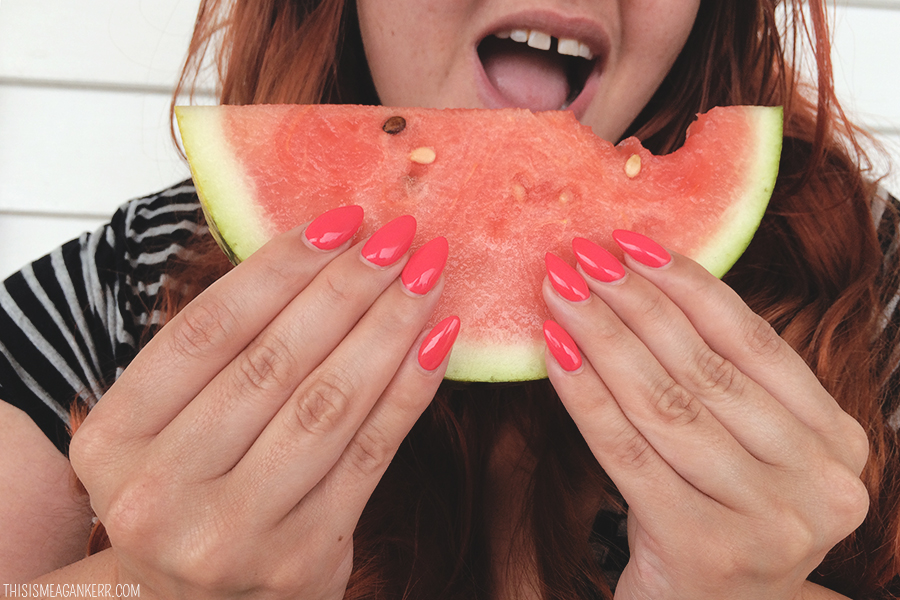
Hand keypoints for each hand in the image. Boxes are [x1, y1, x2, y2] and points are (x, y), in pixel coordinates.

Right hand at [69, 208, 457, 598]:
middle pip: (274, 361)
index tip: (340, 220)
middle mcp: (161, 492)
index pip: (208, 330)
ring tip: (427, 273)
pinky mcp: (305, 558)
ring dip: (389, 326)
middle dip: (348, 286)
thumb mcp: (165, 427)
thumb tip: (318, 251)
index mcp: (113, 441)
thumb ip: (219, 356)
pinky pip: (371, 453)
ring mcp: (234, 533)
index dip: (281, 266)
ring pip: (328, 402)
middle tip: (398, 234)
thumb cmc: (185, 494)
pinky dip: (411, 389)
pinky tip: (437, 338)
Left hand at [541, 232, 868, 598]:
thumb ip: (722, 383)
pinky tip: (554, 353)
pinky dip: (586, 396)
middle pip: (705, 368)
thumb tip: (646, 281)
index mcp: (838, 443)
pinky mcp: (707, 548)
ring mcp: (772, 521)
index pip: (754, 343)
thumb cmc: (717, 523)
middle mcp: (820, 482)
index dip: (688, 285)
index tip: (632, 243)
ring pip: (667, 404)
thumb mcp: (745, 451)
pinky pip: (629, 453)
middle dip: (633, 303)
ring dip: (603, 337)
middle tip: (580, 256)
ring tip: (559, 292)